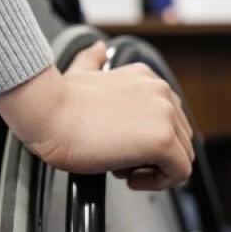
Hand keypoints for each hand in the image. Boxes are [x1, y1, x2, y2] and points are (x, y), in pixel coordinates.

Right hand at [0, 41, 194, 189]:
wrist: (47, 113)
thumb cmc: (59, 103)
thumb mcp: (80, 72)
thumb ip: (93, 61)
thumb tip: (97, 49)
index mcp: (144, 78)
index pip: (168, 117)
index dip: (146, 139)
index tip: (123, 147)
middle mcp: (160, 92)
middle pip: (179, 137)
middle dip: (152, 155)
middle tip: (119, 161)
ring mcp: (164, 114)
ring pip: (183, 156)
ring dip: (154, 169)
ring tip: (122, 168)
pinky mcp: (162, 139)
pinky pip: (180, 172)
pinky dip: (157, 182)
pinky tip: (130, 178)